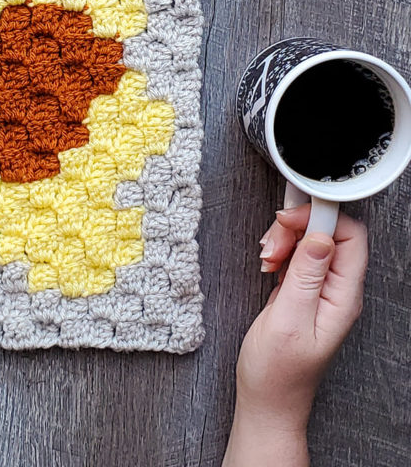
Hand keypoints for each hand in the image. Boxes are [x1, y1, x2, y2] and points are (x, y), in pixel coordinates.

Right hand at [223, 206, 367, 466]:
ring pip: (311, 242)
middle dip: (296, 229)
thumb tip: (321, 237)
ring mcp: (322, 291)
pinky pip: (299, 256)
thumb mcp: (287, 319)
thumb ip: (305, 275)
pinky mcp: (305, 291)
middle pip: (329, 235)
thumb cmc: (277, 369)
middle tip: (271, 245)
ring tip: (267, 258)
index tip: (289, 219)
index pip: (350, 238)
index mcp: (343, 298)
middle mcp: (338, 291)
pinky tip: (268, 264)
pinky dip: (280, 252)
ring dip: (284, 240)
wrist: (267, 398)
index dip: (320, 219)